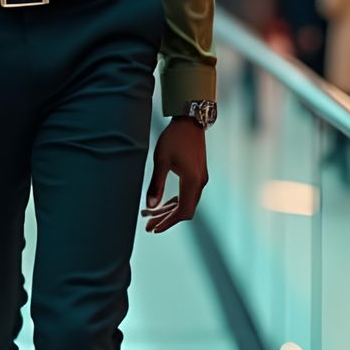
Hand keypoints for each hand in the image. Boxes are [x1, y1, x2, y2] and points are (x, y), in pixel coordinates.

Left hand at [142, 117, 208, 233]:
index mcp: (192, 181)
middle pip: (185, 210)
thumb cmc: (174, 138)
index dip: (168, 222)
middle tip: (149, 226)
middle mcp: (200, 183)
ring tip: (151, 216)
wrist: (190, 121)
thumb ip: (156, 185)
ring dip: (170, 211)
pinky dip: (175, 202)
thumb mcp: (161, 160)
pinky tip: (163, 205)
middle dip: (166, 219)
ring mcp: (200, 179)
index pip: (183, 211)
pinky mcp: (198, 175)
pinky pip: (188, 195)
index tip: (154, 228)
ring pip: (186, 203)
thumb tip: (150, 206)